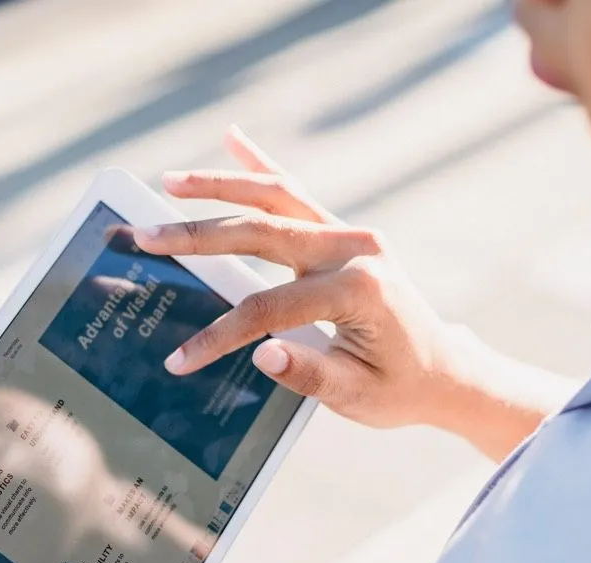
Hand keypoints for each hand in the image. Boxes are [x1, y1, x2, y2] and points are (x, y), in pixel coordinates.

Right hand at [134, 125, 456, 431]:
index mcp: (359, 289)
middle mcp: (356, 249)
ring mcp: (351, 234)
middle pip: (262, 233)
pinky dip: (263, 167)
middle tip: (147, 236)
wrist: (443, 370)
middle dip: (199, 235)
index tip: (181, 358)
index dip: (220, 335)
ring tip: (169, 181)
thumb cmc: (398, 387)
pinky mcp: (344, 233)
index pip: (269, 307)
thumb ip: (309, 374)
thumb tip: (263, 354)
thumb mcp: (355, 395)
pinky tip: (232, 138)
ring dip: (220, 186)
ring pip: (276, 198)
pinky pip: (296, 193)